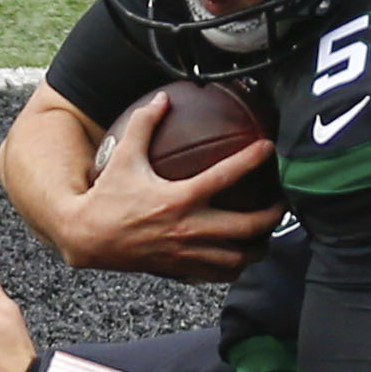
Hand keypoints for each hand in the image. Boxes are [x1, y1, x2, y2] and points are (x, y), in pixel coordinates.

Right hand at [58, 92, 281, 283]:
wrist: (86, 238)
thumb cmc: (107, 196)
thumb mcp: (124, 156)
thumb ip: (144, 124)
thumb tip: (164, 97)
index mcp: (178, 198)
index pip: (225, 176)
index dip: (251, 159)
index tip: (269, 147)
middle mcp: (187, 228)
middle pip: (246, 227)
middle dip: (273, 215)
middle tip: (284, 202)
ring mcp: (186, 253)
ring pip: (238, 258)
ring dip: (258, 246)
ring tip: (268, 233)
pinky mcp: (180, 269)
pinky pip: (218, 274)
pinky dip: (234, 267)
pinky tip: (240, 255)